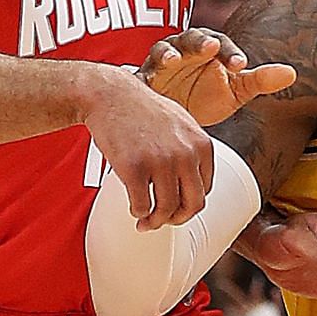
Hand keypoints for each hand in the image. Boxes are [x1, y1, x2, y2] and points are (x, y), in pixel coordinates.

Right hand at [84, 69, 215, 230]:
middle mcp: (186, 154)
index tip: (177, 207)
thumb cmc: (141, 108)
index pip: (205, 190)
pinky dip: (138, 212)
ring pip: (167, 210)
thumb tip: (194, 185)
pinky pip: (142, 205)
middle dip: (177, 218)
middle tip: (164, 220)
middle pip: (192, 205)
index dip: (189, 204)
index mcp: (201, 145)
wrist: (110, 94)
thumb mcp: (181, 124)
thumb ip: (192, 151)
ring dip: (155, 221)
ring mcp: (161, 162)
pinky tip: (135, 208)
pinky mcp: (134, 168)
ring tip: (145, 220)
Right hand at [140, 28, 296, 129]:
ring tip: (173, 60)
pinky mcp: (144, 80)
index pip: (220, 44)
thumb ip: (260, 81)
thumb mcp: (234, 92)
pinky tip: (150, 82)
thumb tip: (292, 72)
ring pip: (163, 49)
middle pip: (192, 38)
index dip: (230, 53)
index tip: (241, 66)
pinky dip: (146, 75)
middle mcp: (184, 50)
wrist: (172, 119)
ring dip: (168, 53)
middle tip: (210, 48)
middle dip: (200, 43)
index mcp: (207, 50)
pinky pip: (142, 74)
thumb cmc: (204, 97)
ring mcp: (161, 64)